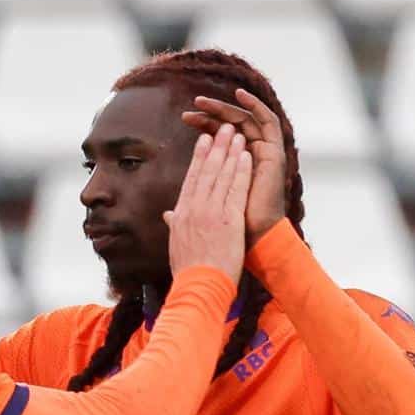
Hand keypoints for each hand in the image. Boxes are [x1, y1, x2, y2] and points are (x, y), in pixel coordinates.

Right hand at [164, 129, 251, 279]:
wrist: (198, 287)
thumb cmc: (189, 270)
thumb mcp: (176, 244)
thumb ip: (174, 225)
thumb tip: (169, 215)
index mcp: (182, 215)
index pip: (191, 179)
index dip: (198, 158)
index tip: (204, 141)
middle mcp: (194, 209)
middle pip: (206, 171)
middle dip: (215, 147)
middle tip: (223, 128)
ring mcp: (211, 213)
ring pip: (221, 175)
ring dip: (230, 152)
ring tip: (236, 133)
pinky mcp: (228, 219)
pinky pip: (236, 189)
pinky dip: (241, 170)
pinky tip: (246, 155)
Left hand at [181, 88, 287, 240]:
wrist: (255, 241)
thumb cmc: (230, 234)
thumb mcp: (204, 215)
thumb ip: (188, 210)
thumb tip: (167, 213)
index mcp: (233, 171)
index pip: (218, 142)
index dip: (203, 128)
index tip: (186, 119)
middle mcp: (250, 159)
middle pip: (230, 129)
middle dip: (212, 115)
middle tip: (194, 106)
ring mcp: (264, 154)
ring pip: (246, 122)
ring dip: (227, 108)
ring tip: (209, 99)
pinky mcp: (274, 153)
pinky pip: (268, 122)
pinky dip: (256, 106)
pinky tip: (240, 94)